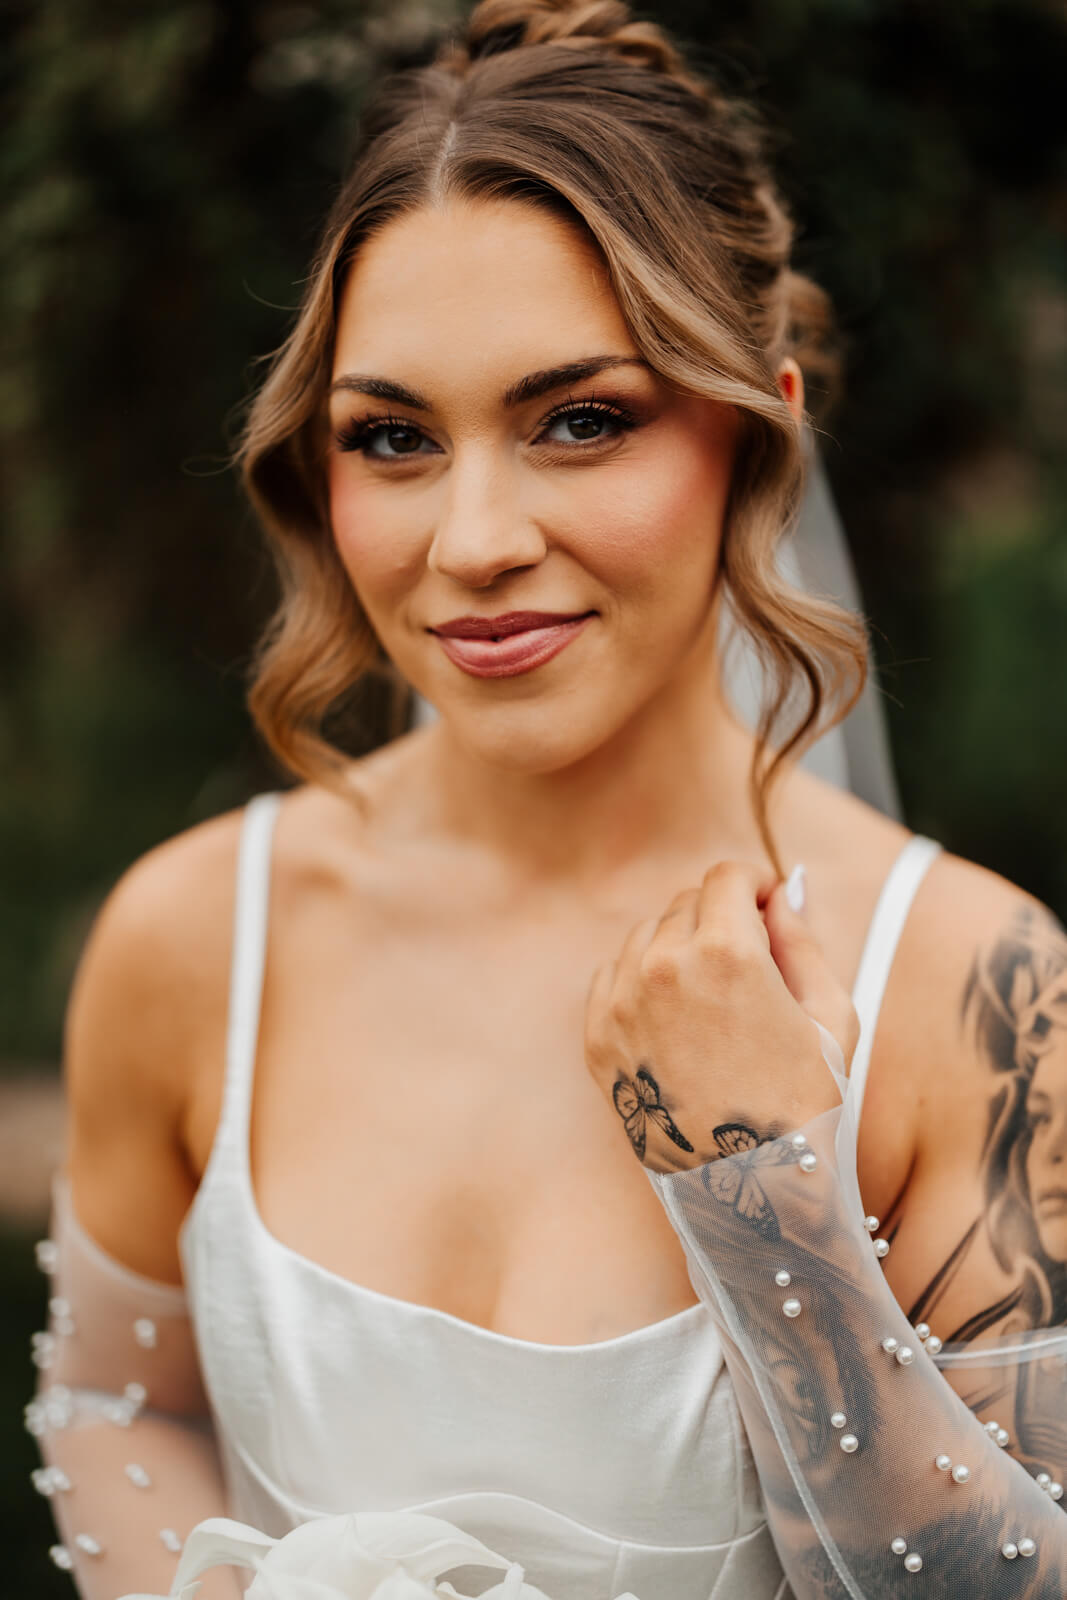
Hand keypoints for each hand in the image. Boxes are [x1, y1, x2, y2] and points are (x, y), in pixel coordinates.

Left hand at [584, 861, 858, 1172]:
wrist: (750, 1187)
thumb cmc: (804, 1102)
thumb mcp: (830, 1014)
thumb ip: (801, 939)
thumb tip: (781, 893)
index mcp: (728, 952)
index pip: (727, 877)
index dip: (753, 883)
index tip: (764, 902)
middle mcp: (666, 967)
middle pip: (687, 902)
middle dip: (720, 917)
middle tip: (746, 960)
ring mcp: (622, 1002)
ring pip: (648, 935)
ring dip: (678, 946)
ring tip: (710, 995)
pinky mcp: (597, 1036)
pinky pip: (613, 975)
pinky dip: (641, 981)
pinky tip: (674, 1017)